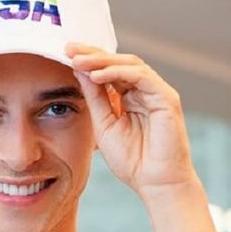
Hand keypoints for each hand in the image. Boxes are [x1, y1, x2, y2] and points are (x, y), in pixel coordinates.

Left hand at [66, 42, 197, 199]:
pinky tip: (97, 75)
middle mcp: (144, 90)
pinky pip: (142, 77)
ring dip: (102, 60)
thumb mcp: (104, 124)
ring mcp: (157, 93)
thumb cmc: (132, 160)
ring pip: (129, 64)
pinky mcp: (167, 98)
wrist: (154, 183)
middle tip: (69, 48)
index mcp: (129, 96)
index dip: (88, 61)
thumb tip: (80, 71)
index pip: (108, 70)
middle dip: (92, 54)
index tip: (64, 53)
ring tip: (78, 60)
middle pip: (118, 62)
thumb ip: (95, 98)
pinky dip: (118, 73)